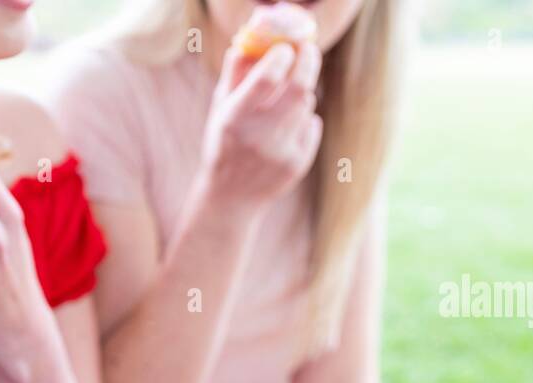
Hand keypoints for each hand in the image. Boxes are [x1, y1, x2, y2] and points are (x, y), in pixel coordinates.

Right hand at [201, 8, 323, 201]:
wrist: (230, 199)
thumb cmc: (223, 144)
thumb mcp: (220, 108)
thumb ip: (236, 71)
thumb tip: (254, 32)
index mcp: (234, 119)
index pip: (267, 78)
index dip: (282, 55)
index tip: (285, 46)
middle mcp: (258, 137)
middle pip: (299, 88)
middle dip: (308, 61)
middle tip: (308, 48)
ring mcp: (281, 153)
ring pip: (307, 104)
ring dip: (300, 93)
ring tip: (284, 101)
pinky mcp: (298, 165)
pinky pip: (312, 125)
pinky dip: (303, 119)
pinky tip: (285, 131)